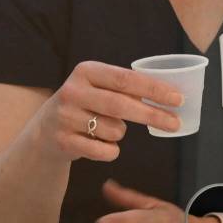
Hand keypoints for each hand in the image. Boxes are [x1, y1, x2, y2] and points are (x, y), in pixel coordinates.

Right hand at [36, 61, 182, 163]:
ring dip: (121, 133)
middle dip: (152, 115)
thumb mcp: (98, 87)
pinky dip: (111, 151)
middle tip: (175, 123)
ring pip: (114, 130)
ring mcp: (66, 117)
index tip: (178, 99)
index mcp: (86, 71)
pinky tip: (100, 144)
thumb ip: (126, 88)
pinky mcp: (64, 141)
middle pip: (122, 105)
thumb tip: (169, 96)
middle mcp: (73, 91)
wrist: (44, 132)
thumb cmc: (84, 105)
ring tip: (108, 129)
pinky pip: (104, 151)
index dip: (154, 89)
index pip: (126, 79)